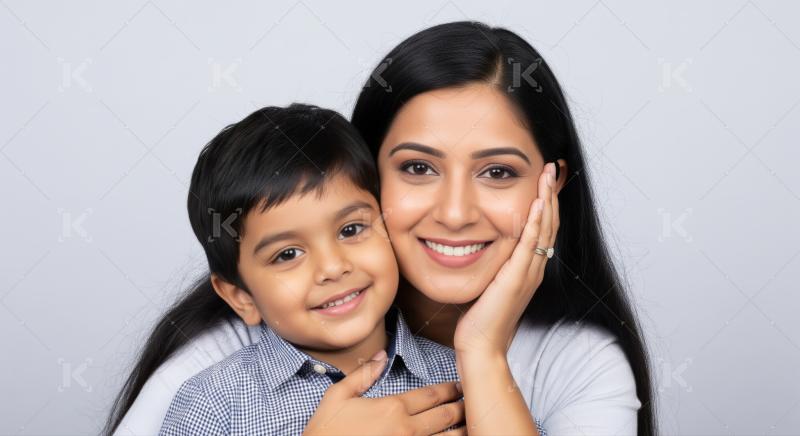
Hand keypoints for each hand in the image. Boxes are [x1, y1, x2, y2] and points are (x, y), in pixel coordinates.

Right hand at [304, 350, 465, 435]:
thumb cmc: (325, 432)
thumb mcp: (337, 397)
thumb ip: (362, 376)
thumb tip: (380, 356)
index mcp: (393, 409)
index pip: (431, 396)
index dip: (449, 390)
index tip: (460, 386)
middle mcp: (407, 430)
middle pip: (445, 416)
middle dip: (462, 408)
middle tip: (473, 403)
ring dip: (462, 432)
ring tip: (473, 427)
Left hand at [453, 162, 559, 356]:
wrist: (482, 345)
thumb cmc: (480, 319)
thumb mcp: (488, 283)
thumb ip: (492, 265)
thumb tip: (480, 246)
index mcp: (528, 268)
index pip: (543, 229)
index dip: (547, 203)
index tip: (546, 179)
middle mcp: (534, 268)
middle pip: (551, 223)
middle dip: (552, 193)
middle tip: (553, 167)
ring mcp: (529, 272)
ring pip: (545, 228)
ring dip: (548, 198)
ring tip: (550, 173)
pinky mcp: (518, 277)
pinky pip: (531, 243)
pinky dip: (537, 221)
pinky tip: (538, 202)